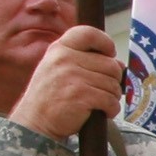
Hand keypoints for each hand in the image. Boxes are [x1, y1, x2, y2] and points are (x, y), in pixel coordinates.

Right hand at [11, 25, 123, 141]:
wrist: (35, 122)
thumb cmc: (50, 97)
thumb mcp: (60, 70)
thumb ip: (86, 62)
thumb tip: (120, 64)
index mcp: (59, 49)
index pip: (88, 33)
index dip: (105, 42)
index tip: (110, 54)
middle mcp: (65, 59)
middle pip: (110, 64)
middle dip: (113, 80)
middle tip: (104, 90)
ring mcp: (73, 77)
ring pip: (113, 84)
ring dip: (112, 97)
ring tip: (100, 103)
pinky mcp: (81, 96)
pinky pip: (110, 100)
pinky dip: (112, 109)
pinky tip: (103, 112)